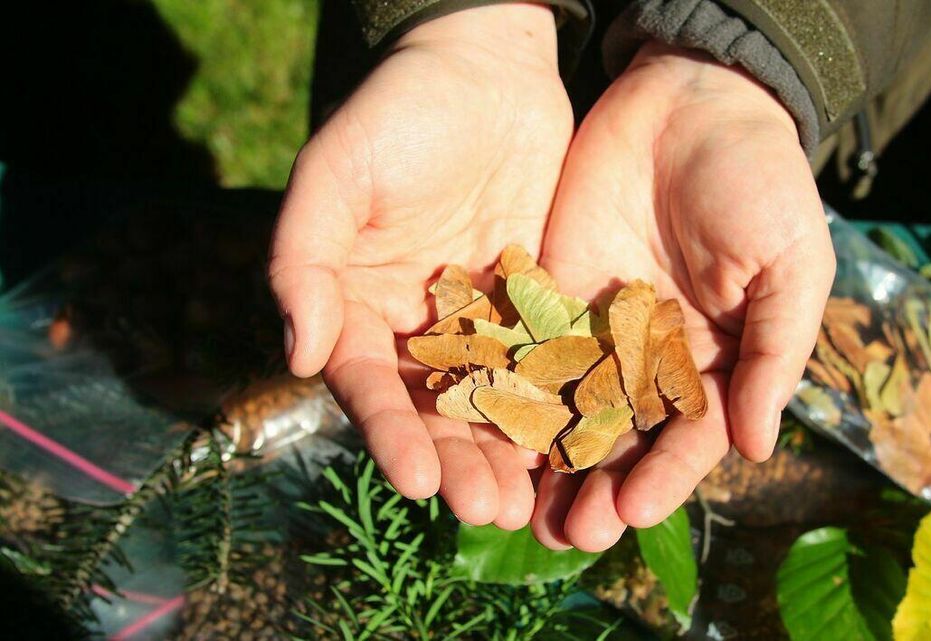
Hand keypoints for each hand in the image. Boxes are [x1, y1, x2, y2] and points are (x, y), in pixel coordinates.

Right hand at [268, 5, 572, 528]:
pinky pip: (544, 360)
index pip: (369, 387)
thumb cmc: (397, 112)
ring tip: (532, 499)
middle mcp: (415, 325)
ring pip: (493, 399)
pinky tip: (579, 441)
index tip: (416, 481)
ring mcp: (477, 317)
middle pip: (435, 410)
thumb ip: (302, 260)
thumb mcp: (335, 175)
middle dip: (459, 461)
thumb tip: (295, 355)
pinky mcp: (533, 300)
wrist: (484, 65)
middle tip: (490, 508)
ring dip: (510, 450)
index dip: (390, 435)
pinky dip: (558, 402)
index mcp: (357, 305)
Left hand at [532, 42, 834, 550]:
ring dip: (544, 460)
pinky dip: (507, 390)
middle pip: (620, 437)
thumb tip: (758, 447)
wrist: (693, 99)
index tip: (632, 515)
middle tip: (565, 535)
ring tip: (518, 510)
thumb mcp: (790, 266)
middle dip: (594, 486)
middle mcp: (651, 356)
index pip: (687, 437)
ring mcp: (596, 325)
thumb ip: (774, 354)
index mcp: (715, 359)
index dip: (663, 479)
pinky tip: (483, 429)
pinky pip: (527, 346)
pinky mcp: (549, 290)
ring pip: (566, 407)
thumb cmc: (761, 181)